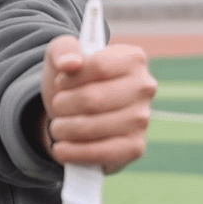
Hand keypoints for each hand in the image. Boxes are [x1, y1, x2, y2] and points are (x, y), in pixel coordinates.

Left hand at [40, 35, 154, 172]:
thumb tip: (70, 63)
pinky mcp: (135, 147)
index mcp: (134, 59)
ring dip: (63, 129)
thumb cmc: (73, 80)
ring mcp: (143, 119)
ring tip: (58, 126)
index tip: (60, 83)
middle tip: (57, 107)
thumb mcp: (62, 56)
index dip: (70, 78)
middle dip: (63, 105)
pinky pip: (100, 153)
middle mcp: (145, 87)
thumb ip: (63, 50)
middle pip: (92, 99)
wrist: (79, 113)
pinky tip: (62, 148)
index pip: (97, 66)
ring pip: (91, 127)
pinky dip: (74, 152)